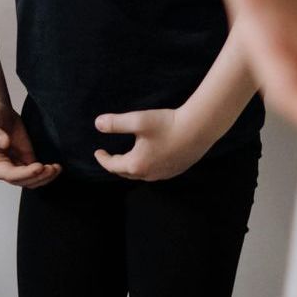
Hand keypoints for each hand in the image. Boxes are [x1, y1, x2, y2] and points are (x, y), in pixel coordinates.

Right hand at [0, 103, 59, 187]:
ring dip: (44, 177)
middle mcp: (2, 169)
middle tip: (52, 168)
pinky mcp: (25, 161)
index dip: (24, 173)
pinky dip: (46, 173)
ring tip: (57, 168)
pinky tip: (56, 168)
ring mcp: (15, 167)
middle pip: (21, 181)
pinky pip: (36, 173)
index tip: (38, 166)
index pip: (8, 175)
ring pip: (31, 180)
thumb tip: (4, 142)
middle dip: (37, 176)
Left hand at [93, 108, 213, 180]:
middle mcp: (149, 174)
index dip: (103, 159)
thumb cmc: (168, 124)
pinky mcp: (175, 171)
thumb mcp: (138, 121)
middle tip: (110, 156)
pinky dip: (146, 168)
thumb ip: (116, 123)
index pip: (112, 166)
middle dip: (115, 165)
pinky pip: (155, 173)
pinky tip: (149, 158)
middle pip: (126, 173)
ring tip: (128, 158)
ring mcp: (164, 175)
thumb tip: (97, 124)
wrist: (199, 128)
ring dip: (132, 167)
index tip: (98, 152)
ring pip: (141, 175)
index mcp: (137, 164)